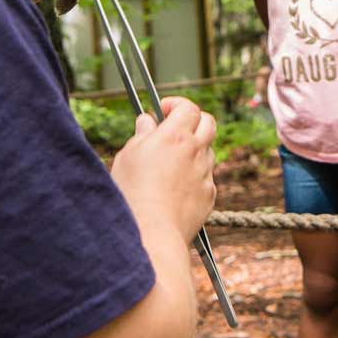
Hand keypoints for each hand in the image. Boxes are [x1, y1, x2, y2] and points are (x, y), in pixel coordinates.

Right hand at [110, 96, 216, 243]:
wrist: (152, 232)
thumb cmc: (133, 193)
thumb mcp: (128, 156)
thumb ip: (142, 134)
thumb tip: (147, 121)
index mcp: (175, 136)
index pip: (188, 107)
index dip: (177, 105)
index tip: (164, 110)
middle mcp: (196, 151)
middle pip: (209, 123)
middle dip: (195, 120)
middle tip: (176, 129)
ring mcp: (205, 173)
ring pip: (207, 151)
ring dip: (193, 150)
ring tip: (170, 164)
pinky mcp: (209, 195)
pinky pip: (205, 178)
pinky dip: (194, 177)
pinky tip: (175, 189)